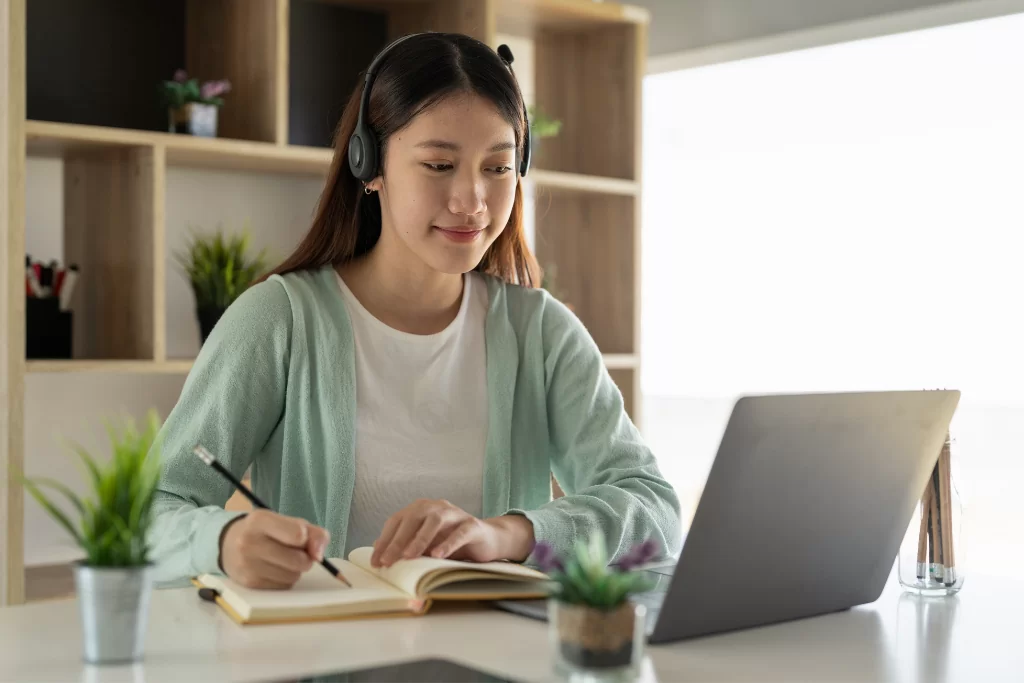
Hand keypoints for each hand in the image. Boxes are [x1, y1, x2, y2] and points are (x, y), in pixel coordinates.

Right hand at [219, 509, 329, 588]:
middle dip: (304, 558)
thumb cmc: (266, 532)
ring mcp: (247, 565)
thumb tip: (319, 556)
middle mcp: (249, 542)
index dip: (306, 539)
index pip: (298, 534)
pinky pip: (284, 586)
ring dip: (295, 570)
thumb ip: (313, 533)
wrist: (228, 544)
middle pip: (299, 560)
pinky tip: (273, 569)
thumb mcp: (287, 522)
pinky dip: (285, 579)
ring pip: (293, 575)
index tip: (301, 538)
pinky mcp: (249, 583)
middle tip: (294, 551)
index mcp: (260, 520)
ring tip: (282, 560)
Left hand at [370, 499, 534, 567]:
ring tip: (409, 556)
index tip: (376, 561)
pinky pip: (459, 532)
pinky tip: (437, 555)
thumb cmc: (453, 542)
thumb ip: (405, 544)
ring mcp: (455, 514)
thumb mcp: (426, 544)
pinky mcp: (473, 525)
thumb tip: (378, 549)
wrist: (487, 539)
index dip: (385, 540)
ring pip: (435, 521)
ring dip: (419, 539)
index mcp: (422, 509)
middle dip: (398, 540)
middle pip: (413, 518)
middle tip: (388, 561)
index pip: (397, 520)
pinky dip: (447, 543)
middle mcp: (437, 507)